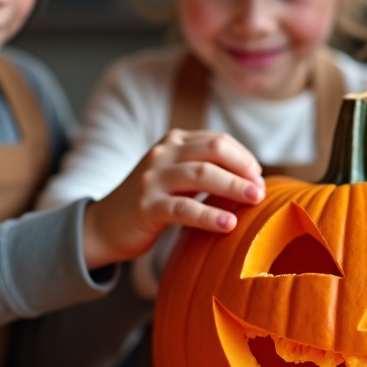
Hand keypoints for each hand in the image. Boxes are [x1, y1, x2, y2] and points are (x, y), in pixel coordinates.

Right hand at [83, 129, 264, 269]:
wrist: (104, 226)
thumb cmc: (151, 202)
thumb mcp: (177, 178)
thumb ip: (206, 171)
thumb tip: (253, 181)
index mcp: (173, 142)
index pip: (218, 141)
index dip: (244, 158)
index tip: (259, 178)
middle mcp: (162, 154)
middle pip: (214, 151)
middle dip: (244, 168)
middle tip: (262, 189)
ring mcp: (152, 179)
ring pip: (202, 175)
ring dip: (234, 187)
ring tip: (255, 200)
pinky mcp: (146, 207)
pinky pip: (183, 209)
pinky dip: (209, 215)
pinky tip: (228, 224)